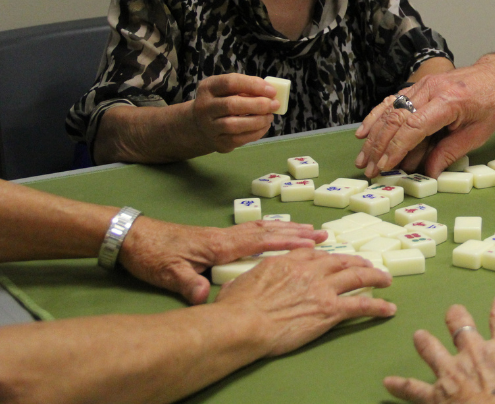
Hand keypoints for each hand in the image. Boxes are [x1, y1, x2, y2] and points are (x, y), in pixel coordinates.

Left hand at [118, 219, 327, 304]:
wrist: (130, 236)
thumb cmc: (149, 254)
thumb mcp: (166, 273)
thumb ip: (188, 284)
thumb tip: (205, 297)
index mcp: (219, 244)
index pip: (260, 241)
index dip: (287, 242)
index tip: (312, 241)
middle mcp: (224, 236)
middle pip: (266, 231)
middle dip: (295, 233)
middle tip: (321, 233)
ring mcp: (219, 235)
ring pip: (259, 228)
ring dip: (285, 229)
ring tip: (307, 230)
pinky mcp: (213, 238)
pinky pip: (249, 231)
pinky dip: (268, 230)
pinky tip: (274, 233)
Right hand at [188, 73, 279, 153]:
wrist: (200, 125)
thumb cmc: (221, 102)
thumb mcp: (227, 90)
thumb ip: (246, 89)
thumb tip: (271, 93)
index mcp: (208, 87)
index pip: (230, 83)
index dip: (253, 85)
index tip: (272, 91)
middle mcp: (204, 106)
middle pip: (232, 105)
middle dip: (258, 105)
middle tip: (275, 105)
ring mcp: (209, 126)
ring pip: (234, 125)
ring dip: (258, 121)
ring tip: (270, 116)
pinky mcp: (217, 142)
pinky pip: (238, 139)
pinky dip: (256, 133)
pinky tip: (264, 126)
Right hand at [216, 249, 395, 356]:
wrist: (244, 323)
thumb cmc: (235, 308)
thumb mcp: (237, 284)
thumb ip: (246, 281)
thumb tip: (238, 286)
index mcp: (286, 262)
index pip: (313, 253)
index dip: (326, 254)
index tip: (334, 256)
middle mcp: (308, 271)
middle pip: (340, 261)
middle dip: (356, 262)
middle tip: (367, 265)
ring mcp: (322, 289)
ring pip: (356, 277)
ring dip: (375, 277)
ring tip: (386, 279)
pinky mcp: (330, 310)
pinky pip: (361, 305)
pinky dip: (378, 306)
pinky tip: (389, 308)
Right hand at [354, 60, 494, 177]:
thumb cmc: (494, 103)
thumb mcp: (478, 134)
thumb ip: (450, 153)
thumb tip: (429, 174)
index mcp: (449, 101)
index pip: (414, 127)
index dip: (396, 149)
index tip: (385, 166)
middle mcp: (431, 89)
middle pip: (396, 119)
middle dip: (379, 147)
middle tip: (369, 169)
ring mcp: (423, 85)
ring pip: (389, 110)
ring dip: (373, 135)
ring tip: (362, 157)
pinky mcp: (419, 85)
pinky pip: (392, 101)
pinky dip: (376, 116)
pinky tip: (364, 131)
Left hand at [384, 294, 494, 403]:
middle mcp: (475, 354)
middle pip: (460, 325)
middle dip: (455, 317)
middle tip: (453, 313)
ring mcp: (451, 372)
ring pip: (431, 348)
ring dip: (424, 342)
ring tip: (419, 336)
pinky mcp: (434, 394)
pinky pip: (413, 388)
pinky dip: (400, 386)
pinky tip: (388, 383)